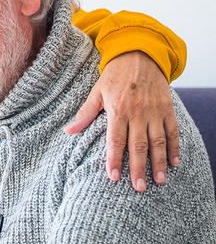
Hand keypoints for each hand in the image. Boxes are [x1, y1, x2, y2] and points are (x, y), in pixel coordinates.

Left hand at [64, 51, 179, 191]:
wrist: (139, 55)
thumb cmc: (114, 76)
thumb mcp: (96, 92)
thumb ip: (84, 113)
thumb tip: (68, 131)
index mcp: (118, 110)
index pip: (115, 140)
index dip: (114, 159)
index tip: (113, 177)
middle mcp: (138, 113)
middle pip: (138, 145)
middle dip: (138, 168)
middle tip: (139, 188)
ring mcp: (155, 111)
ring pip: (158, 141)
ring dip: (159, 162)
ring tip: (158, 181)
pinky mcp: (167, 109)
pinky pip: (172, 131)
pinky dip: (175, 147)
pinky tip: (174, 163)